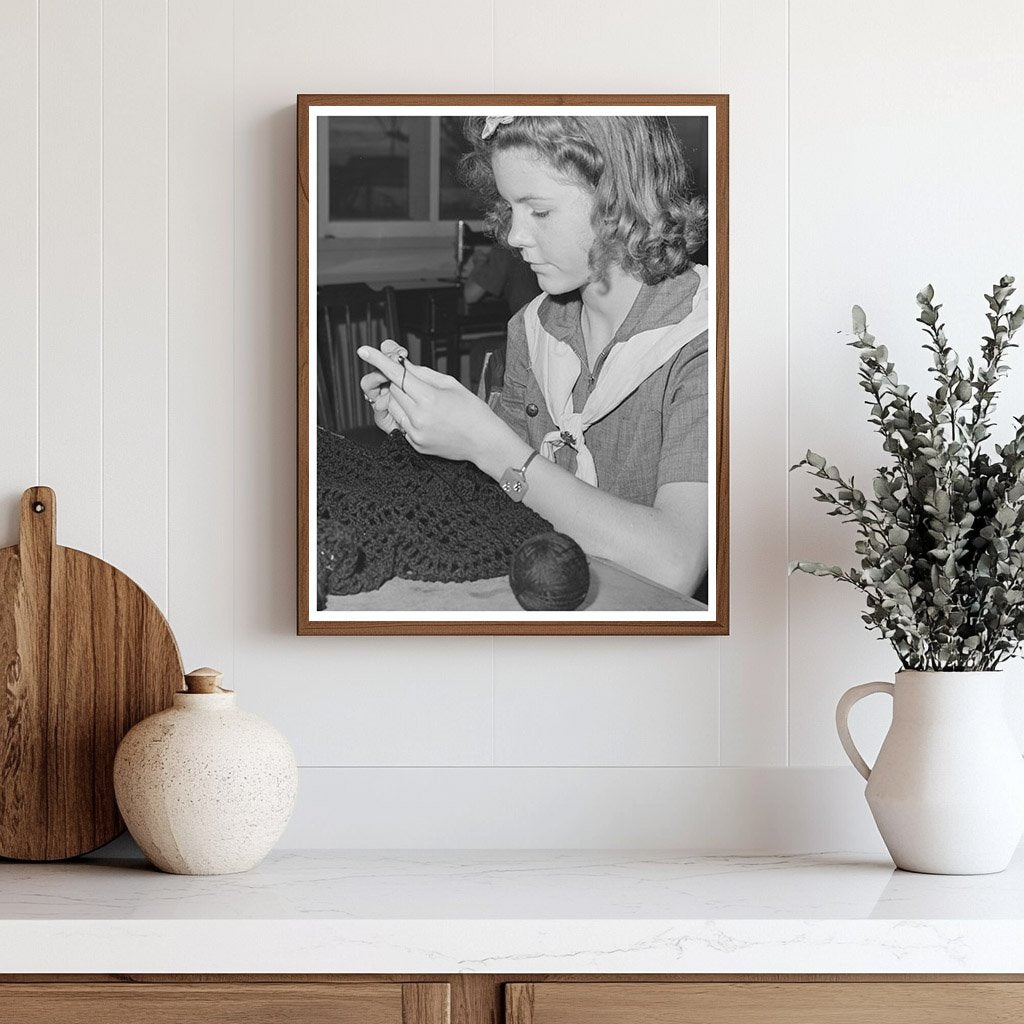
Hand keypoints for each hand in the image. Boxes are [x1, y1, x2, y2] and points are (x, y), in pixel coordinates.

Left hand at [356, 345, 514, 467]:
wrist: (483, 441)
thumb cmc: (472, 411)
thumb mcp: (450, 384)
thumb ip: (423, 374)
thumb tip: (403, 364)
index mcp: (429, 398)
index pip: (397, 374)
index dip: (379, 361)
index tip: (364, 351)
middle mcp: (419, 416)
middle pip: (394, 390)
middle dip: (402, 384)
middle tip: (420, 387)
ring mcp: (416, 432)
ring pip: (394, 406)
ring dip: (403, 400)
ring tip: (426, 405)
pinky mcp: (415, 443)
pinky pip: (401, 423)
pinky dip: (408, 417)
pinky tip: (429, 419)